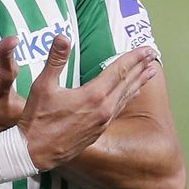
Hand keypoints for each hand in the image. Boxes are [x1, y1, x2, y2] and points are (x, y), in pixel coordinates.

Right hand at [17, 36, 156, 169]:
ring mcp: (103, 122)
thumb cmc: (37, 119)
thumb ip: (56, 60)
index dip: (133, 58)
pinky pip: (119, 109)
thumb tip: (63, 37)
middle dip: (141, 67)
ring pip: (126, 97)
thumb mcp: (43, 86)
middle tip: (153, 54)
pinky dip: (128, 98)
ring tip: (151, 72)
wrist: (35, 152)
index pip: (119, 71)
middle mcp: (103, 109)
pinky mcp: (99, 131)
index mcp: (93, 95)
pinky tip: (132, 94)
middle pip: (127, 83)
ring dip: (139, 82)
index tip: (147, 48)